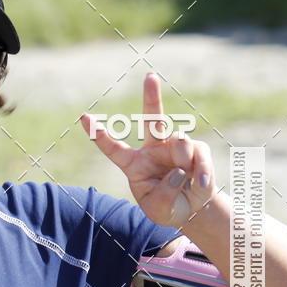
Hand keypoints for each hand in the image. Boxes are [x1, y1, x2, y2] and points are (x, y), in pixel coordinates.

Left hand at [80, 72, 215, 226]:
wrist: (192, 210)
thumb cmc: (168, 208)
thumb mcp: (159, 209)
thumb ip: (164, 194)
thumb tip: (179, 170)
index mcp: (134, 164)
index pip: (114, 148)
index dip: (99, 135)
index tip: (83, 118)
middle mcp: (154, 150)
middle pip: (152, 120)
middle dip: (152, 96)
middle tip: (151, 76)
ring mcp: (175, 148)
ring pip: (180, 141)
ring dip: (185, 160)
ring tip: (186, 177)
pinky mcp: (197, 151)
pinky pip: (200, 154)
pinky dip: (202, 172)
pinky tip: (200, 184)